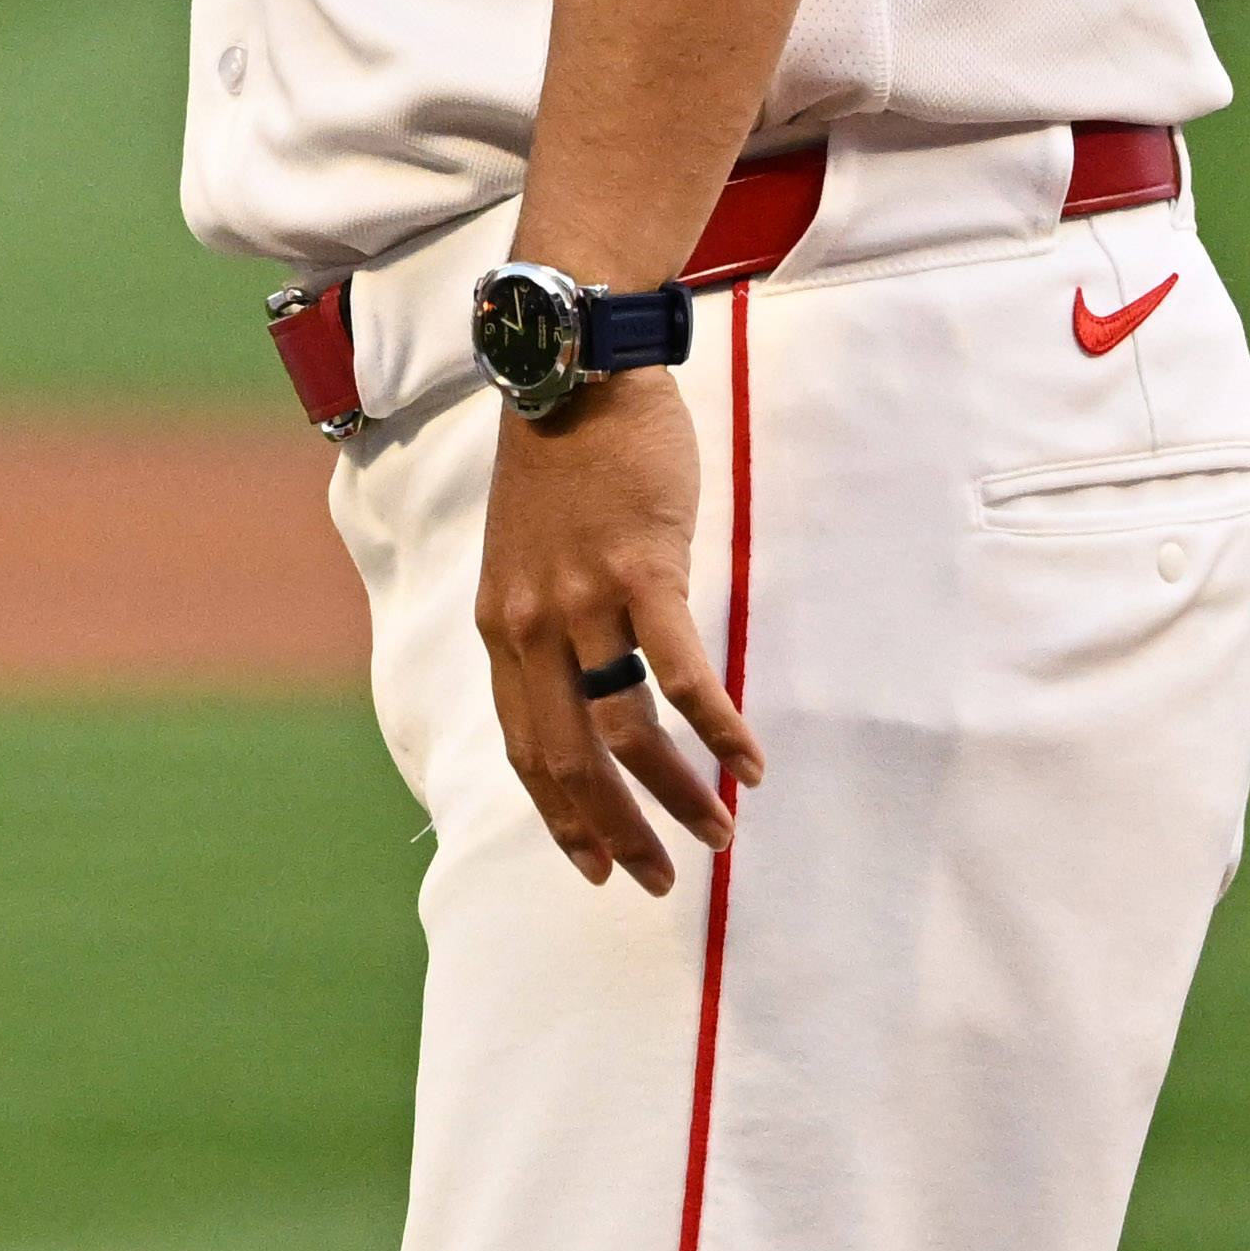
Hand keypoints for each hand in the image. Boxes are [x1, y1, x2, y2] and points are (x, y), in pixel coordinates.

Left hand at [472, 367, 764, 893]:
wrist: (575, 369)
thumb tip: (583, 682)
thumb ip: (545, 619)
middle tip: (658, 881)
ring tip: (718, 831)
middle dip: (614, 831)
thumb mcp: (527, 552)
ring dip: (674, 792)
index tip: (593, 866)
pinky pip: (681, 673)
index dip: (558, 815)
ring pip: (624, 729)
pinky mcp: (638, 570)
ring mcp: (582, 599)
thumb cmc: (562, 460)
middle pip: (567, 758)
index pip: (524, 746)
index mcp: (501, 625)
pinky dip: (717, 728)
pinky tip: (748, 762)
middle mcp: (530, 623)